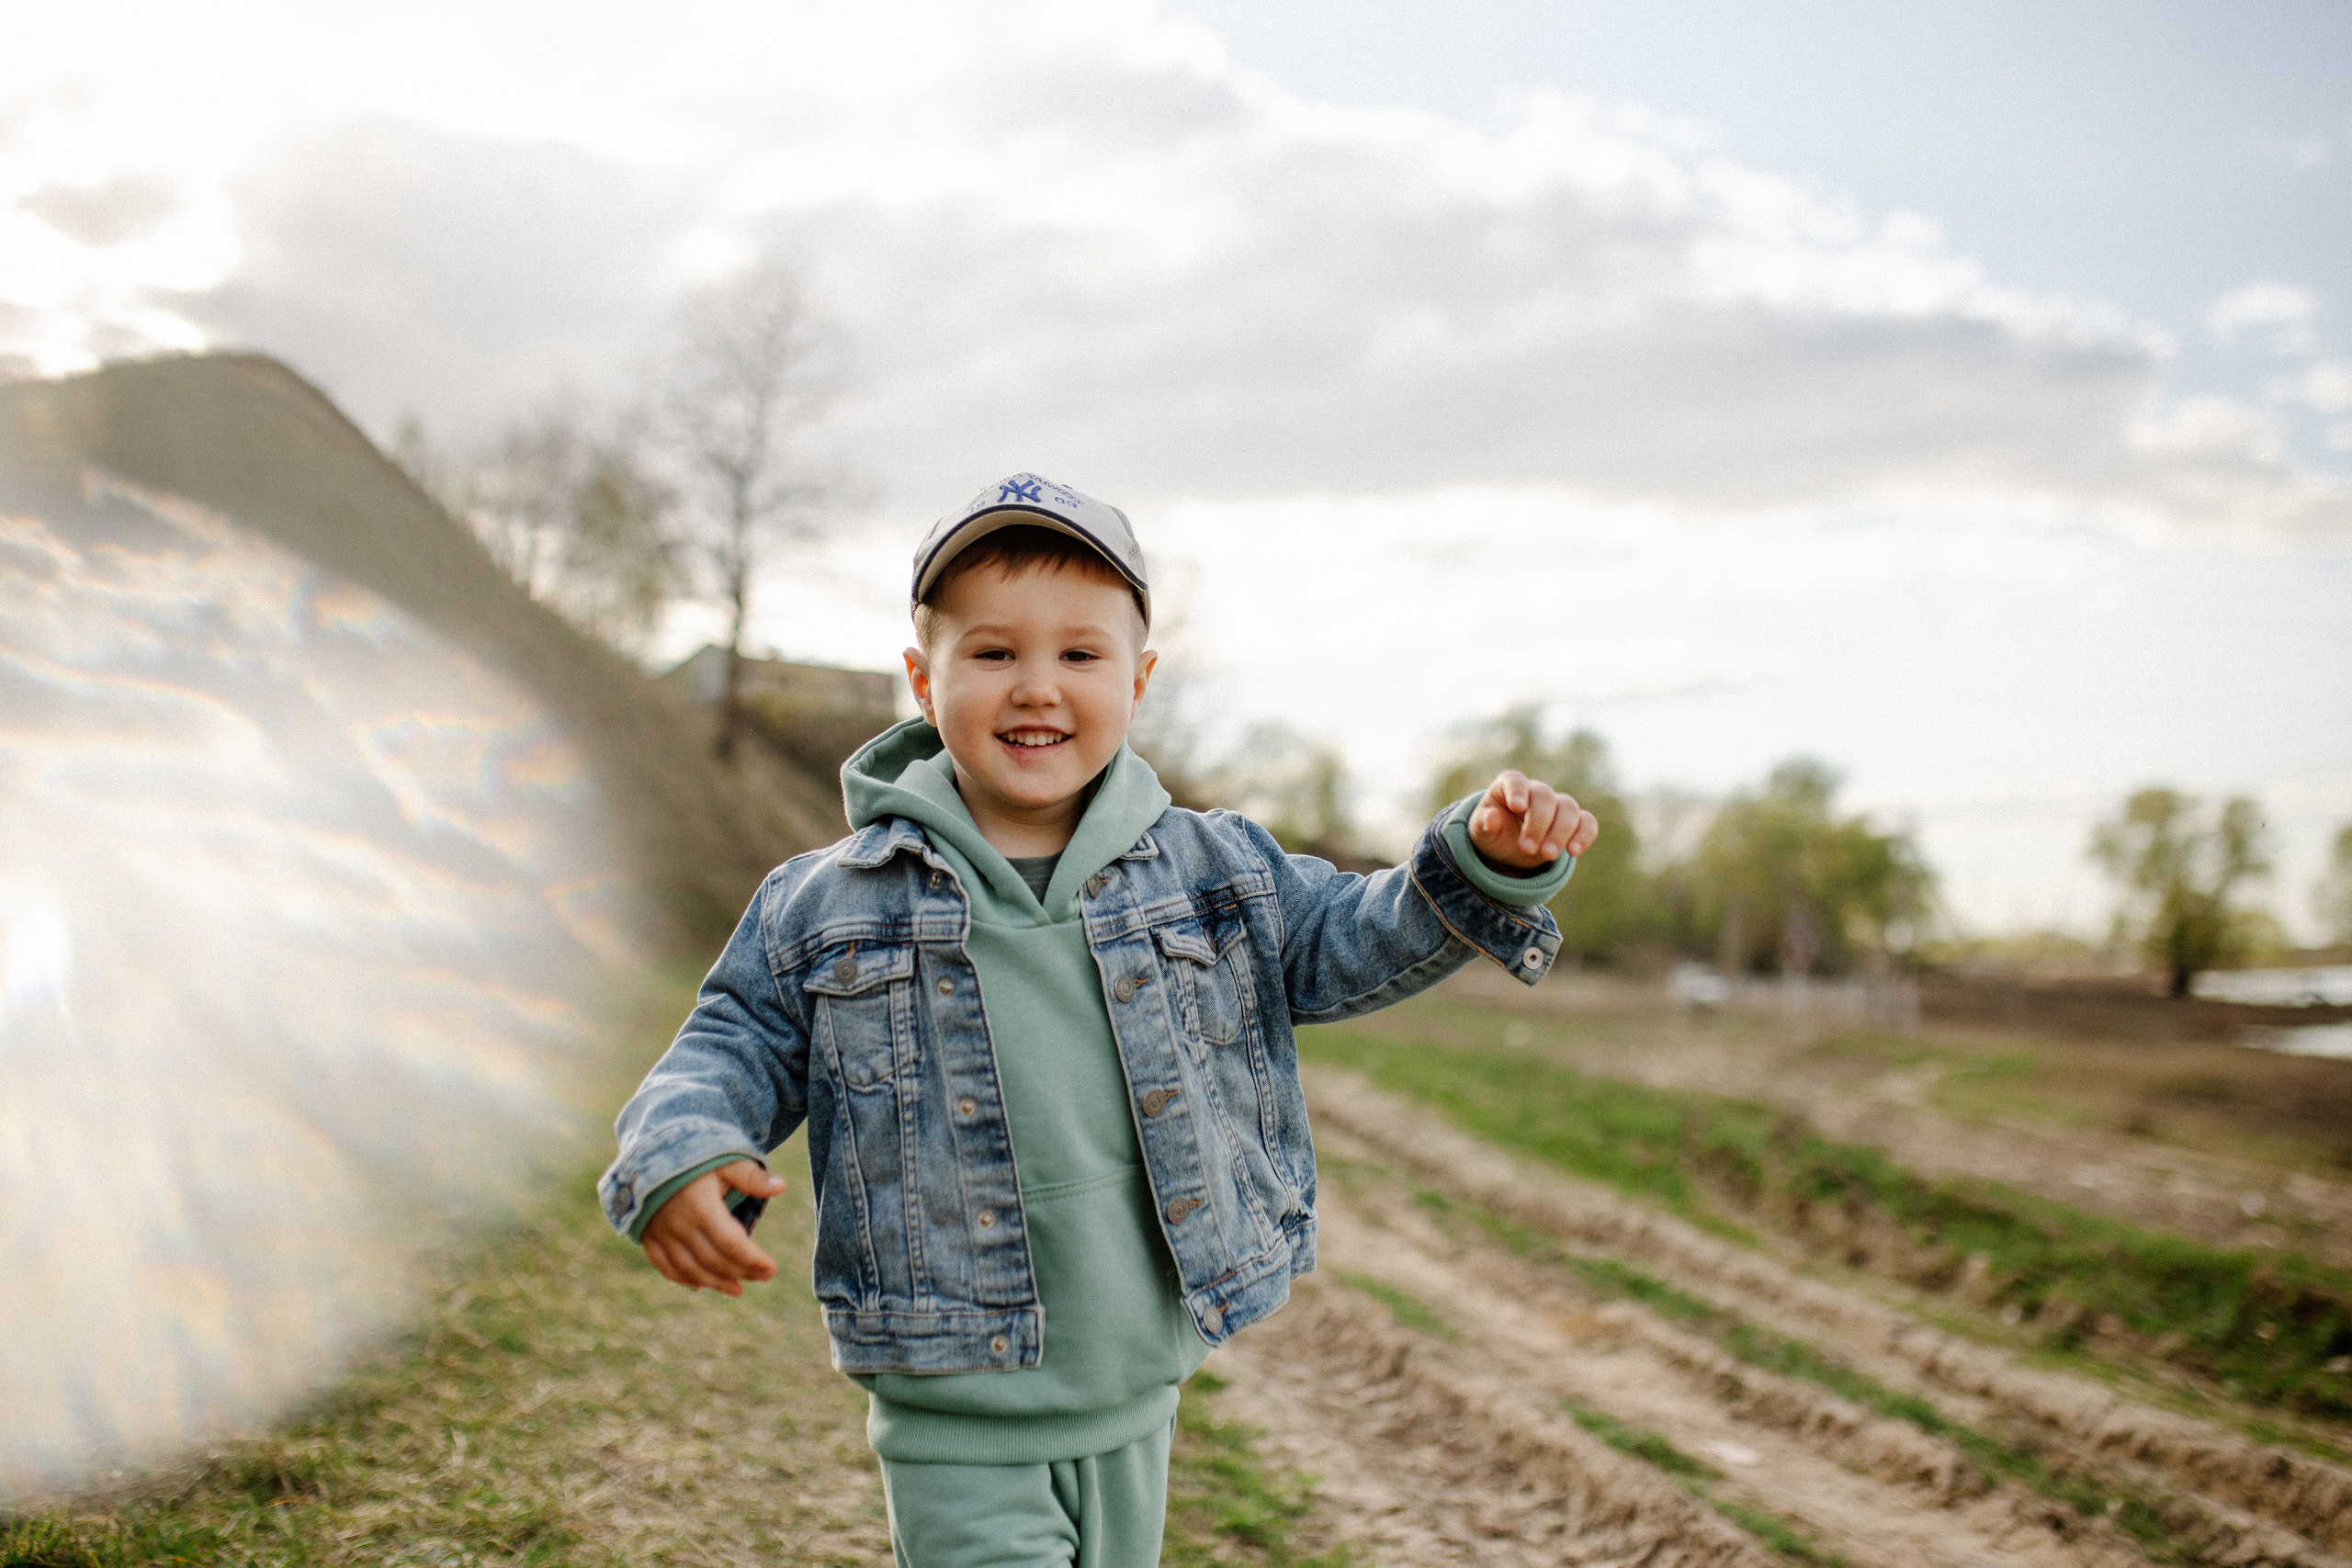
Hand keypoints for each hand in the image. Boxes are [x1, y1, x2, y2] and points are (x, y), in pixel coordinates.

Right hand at [640, 1160, 786, 1296]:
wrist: (650, 1152)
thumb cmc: (695, 1157)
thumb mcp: (725, 1162)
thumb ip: (751, 1177)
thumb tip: (781, 1186)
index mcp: (701, 1206)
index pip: (731, 1243)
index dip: (753, 1259)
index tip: (772, 1269)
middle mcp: (678, 1224)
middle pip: (713, 1260)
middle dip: (740, 1272)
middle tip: (763, 1277)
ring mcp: (660, 1233)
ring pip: (689, 1268)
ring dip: (714, 1282)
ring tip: (737, 1290)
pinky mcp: (648, 1236)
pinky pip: (664, 1265)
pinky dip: (683, 1278)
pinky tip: (701, 1285)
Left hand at [1467, 769, 1599, 870]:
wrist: (1508, 849)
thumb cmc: (1492, 834)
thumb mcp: (1480, 832)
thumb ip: (1483, 824)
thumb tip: (1491, 817)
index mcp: (1508, 786)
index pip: (1516, 780)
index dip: (1518, 791)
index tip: (1518, 807)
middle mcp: (1535, 791)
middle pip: (1545, 796)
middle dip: (1538, 823)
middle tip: (1527, 849)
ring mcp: (1556, 805)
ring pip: (1568, 807)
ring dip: (1560, 832)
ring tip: (1548, 855)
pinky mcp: (1573, 822)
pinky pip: (1586, 822)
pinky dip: (1584, 835)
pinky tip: (1573, 851)